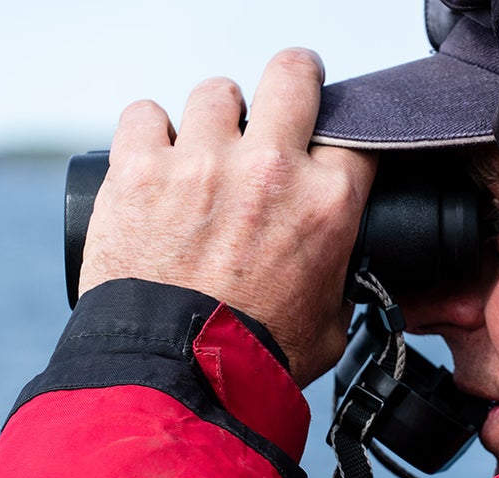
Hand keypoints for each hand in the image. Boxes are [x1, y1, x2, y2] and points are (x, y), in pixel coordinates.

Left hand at [79, 49, 376, 387]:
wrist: (181, 380)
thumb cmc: (254, 357)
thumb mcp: (332, 322)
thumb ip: (342, 283)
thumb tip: (340, 272)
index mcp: (327, 204)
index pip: (356, 136)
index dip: (342, 138)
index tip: (327, 144)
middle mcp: (270, 170)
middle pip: (292, 76)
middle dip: (293, 81)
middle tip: (283, 101)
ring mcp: (202, 165)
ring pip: (216, 92)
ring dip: (216, 118)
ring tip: (206, 151)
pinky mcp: (142, 171)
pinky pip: (144, 114)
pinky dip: (151, 133)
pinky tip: (155, 160)